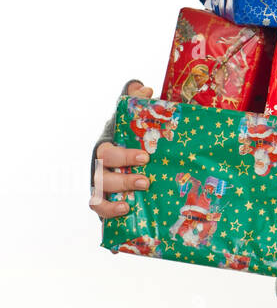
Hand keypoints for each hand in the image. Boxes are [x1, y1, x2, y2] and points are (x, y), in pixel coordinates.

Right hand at [90, 81, 153, 218]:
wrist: (123, 159)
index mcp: (106, 148)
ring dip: (116, 198)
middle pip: (102, 175)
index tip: (146, 157)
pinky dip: (108, 214)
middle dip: (123, 178)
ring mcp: (99, 185)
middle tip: (146, 180)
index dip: (124, 156)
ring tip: (136, 198)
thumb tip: (146, 89)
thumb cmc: (128, 138)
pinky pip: (99, 210)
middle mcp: (99, 167)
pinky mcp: (103, 202)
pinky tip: (124, 218)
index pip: (108, 152)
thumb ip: (137, 102)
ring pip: (99, 194)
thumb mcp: (132, 121)